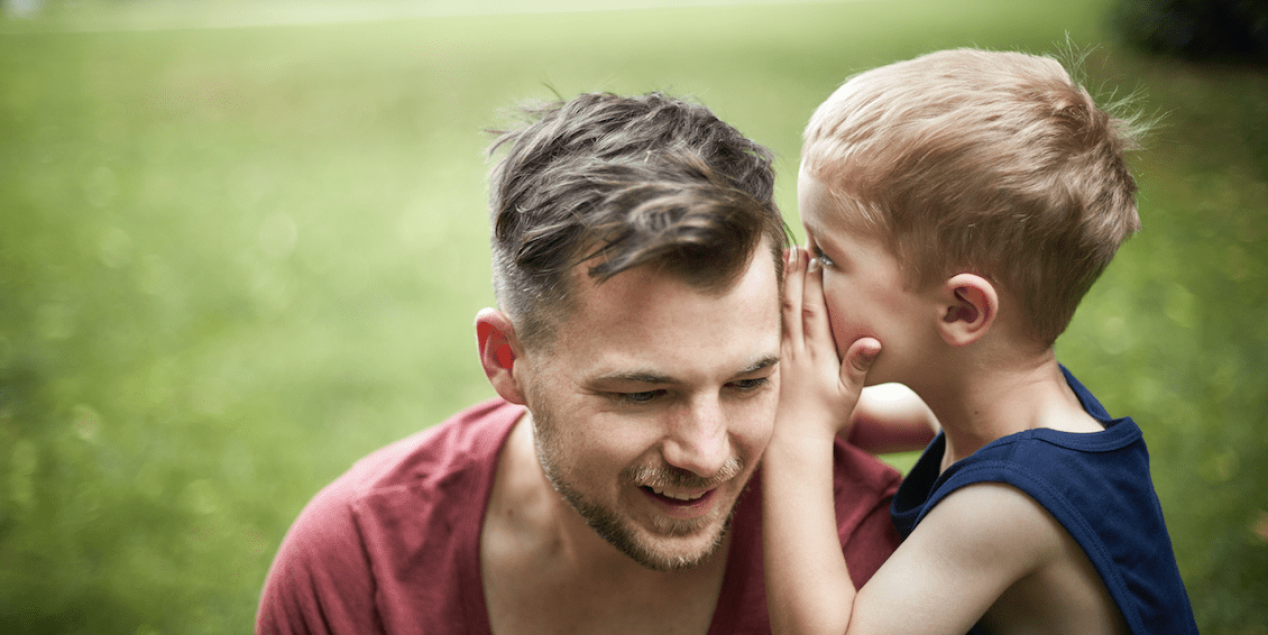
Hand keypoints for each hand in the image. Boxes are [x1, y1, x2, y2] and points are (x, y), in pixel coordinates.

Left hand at [775, 246, 880, 443]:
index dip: (814, 285)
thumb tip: (872, 342)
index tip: (817, 259)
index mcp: (817, 355)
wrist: (793, 438)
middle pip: (794, 305)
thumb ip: (858, 366)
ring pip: (781, 311)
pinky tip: (773, 286)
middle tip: (797, 246)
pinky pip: (772, 324)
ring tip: (784, 256)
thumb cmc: (825, 416)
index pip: (815, 312)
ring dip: (784, 282)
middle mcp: (797, 350)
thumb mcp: (849, 394)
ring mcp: (783, 353)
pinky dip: (773, 302)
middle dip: (796, 274)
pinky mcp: (775, 358)